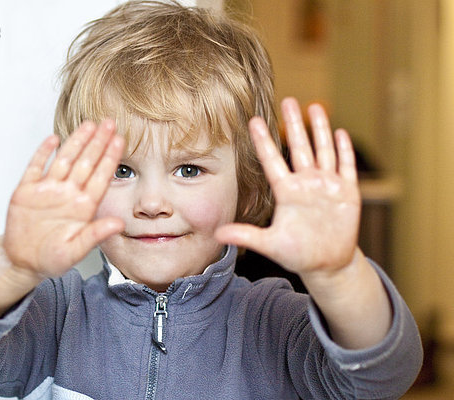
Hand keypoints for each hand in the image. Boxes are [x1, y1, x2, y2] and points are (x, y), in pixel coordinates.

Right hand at [3, 120, 124, 277]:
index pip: (100, 177)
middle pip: (85, 163)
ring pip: (64, 160)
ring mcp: (48, 190)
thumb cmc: (52, 258)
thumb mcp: (75, 251)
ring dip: (76, 142)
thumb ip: (95, 235)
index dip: (110, 159)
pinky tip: (53, 139)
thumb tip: (119, 224)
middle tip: (109, 122)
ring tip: (89, 125)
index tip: (120, 140)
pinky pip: (36, 167)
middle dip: (98, 142)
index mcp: (83, 207)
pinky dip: (43, 153)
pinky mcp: (26, 191)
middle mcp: (68, 194)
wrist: (22, 261)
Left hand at [216, 98, 360, 276]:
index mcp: (287, 192)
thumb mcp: (269, 245)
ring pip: (323, 151)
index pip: (272, 161)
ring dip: (320, 129)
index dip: (263, 142)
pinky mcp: (347, 192)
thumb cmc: (296, 253)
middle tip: (288, 100)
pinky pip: (346, 167)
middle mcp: (306, 183)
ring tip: (314, 107)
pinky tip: (341, 133)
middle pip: (300, 148)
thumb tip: (218, 234)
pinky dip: (344, 151)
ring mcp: (327, 186)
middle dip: (295, 124)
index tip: (253, 121)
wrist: (327, 264)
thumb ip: (246, 236)